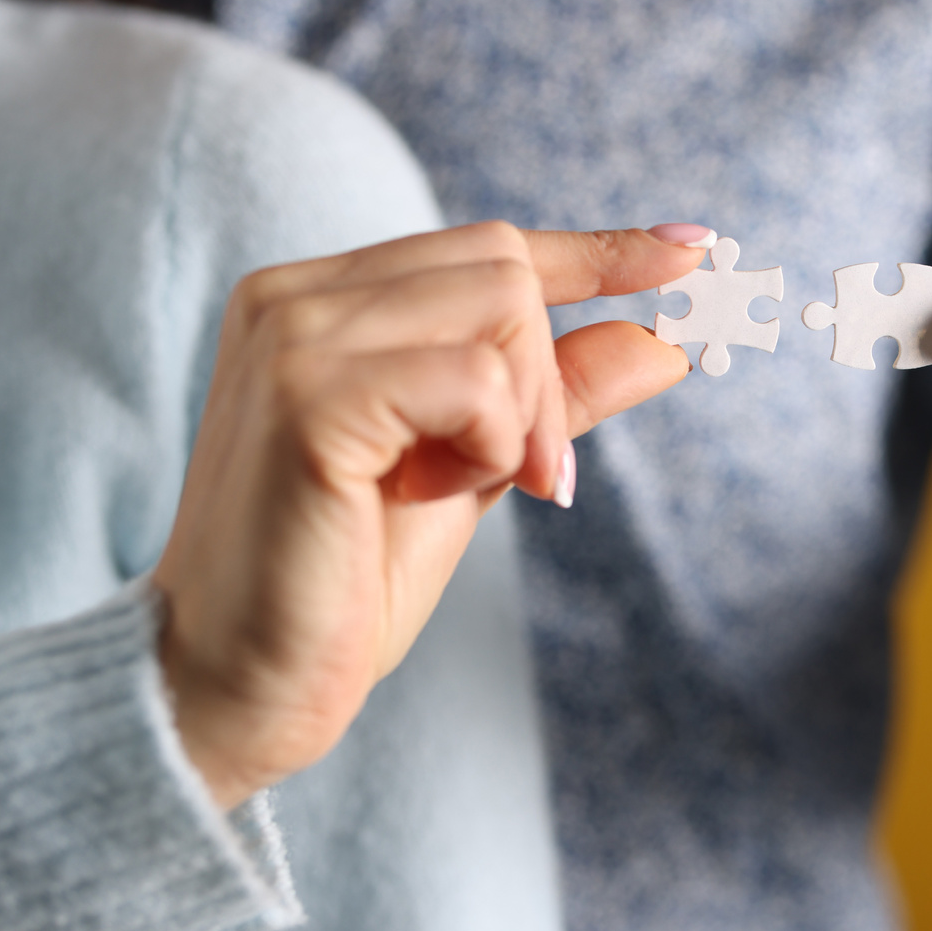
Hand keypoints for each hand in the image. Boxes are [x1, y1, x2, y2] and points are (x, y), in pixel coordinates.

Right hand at [153, 221, 709, 807]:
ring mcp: (293, 335)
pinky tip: (441, 491)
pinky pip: (474, 375)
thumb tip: (664, 340)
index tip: (691, 248)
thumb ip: (556, 395)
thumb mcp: (478, 467)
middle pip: (505, 263)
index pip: (487, 246)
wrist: (240, 684)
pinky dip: (495, 438)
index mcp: (322, 302)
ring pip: (502, 304)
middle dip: (550, 373)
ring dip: (525, 412)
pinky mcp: (308, 395)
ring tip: (469, 486)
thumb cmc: (347, 579)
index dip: (597, 250)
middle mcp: (296, 295)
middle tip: (536, 475)